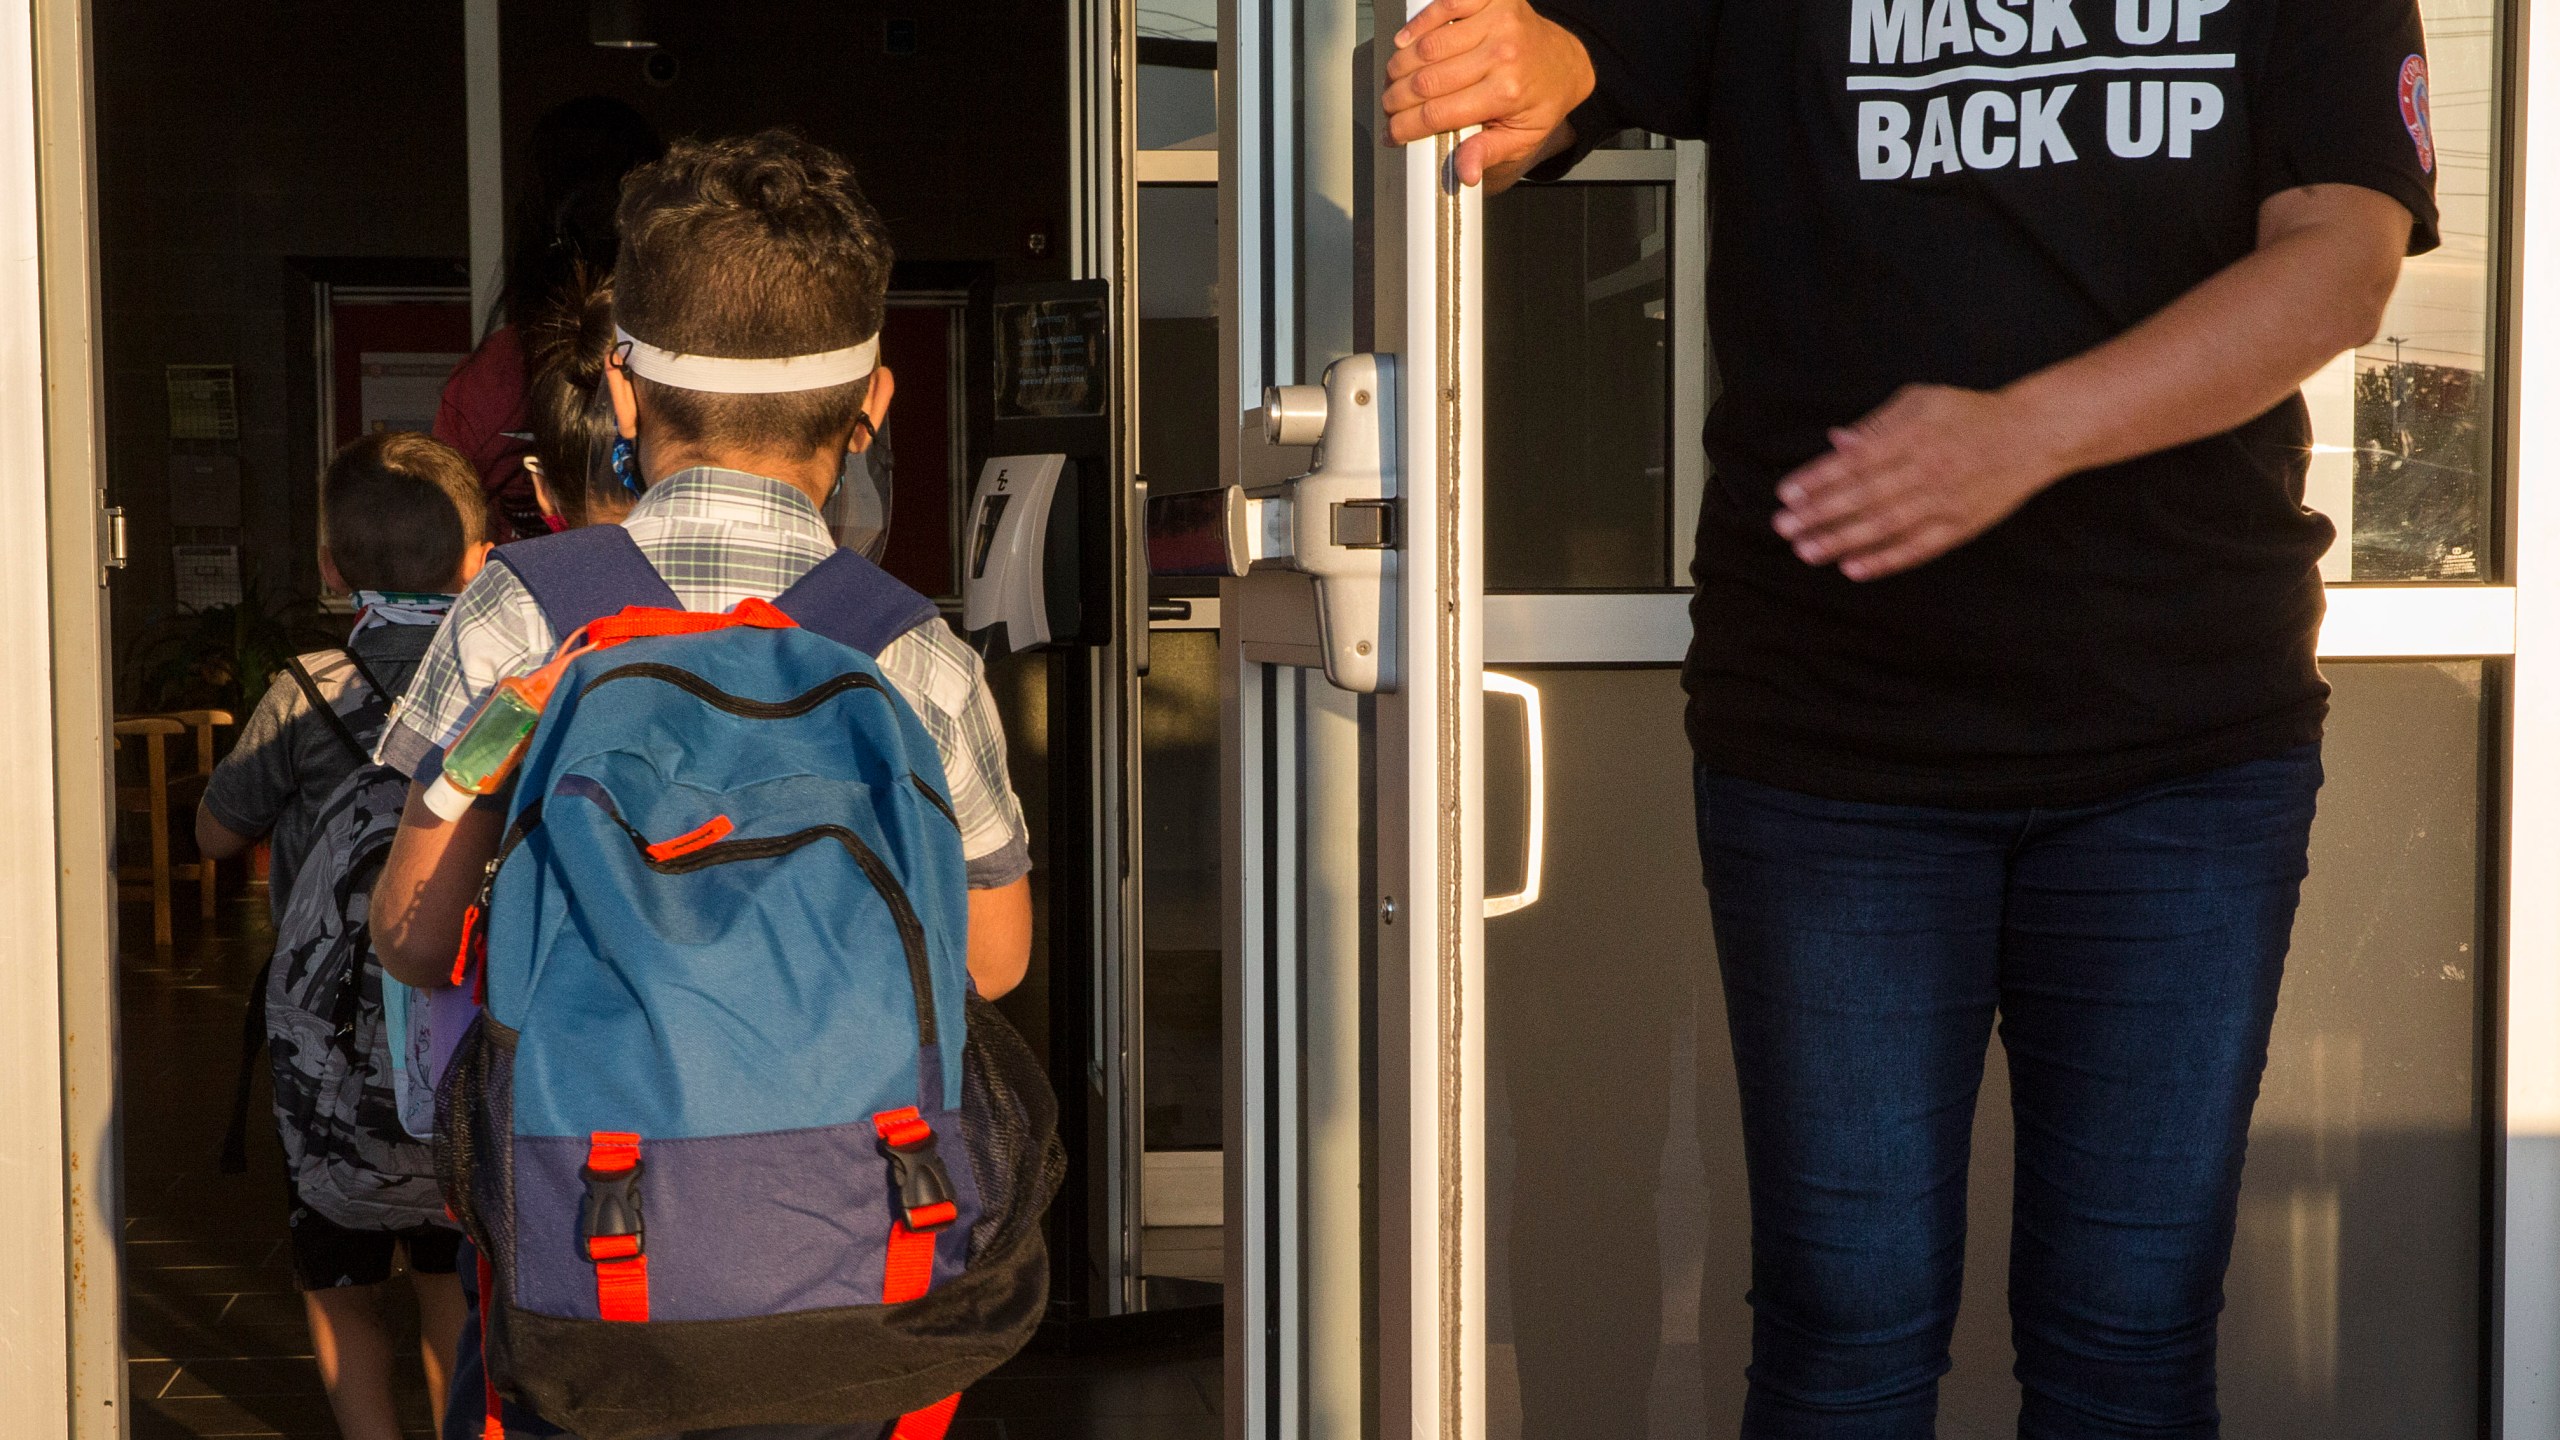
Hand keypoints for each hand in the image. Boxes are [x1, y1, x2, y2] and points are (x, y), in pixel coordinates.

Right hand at [1384, 0, 1595, 188]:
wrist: (1564, 62)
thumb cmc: (1539, 100)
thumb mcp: (1521, 138)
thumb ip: (1489, 153)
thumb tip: (1466, 172)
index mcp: (1507, 92)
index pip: (1439, 113)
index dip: (1406, 127)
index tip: (1392, 134)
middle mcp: (1502, 54)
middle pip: (1427, 80)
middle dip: (1397, 99)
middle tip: (1389, 108)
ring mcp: (1497, 21)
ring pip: (1428, 46)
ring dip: (1401, 65)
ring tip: (1395, 81)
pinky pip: (1443, 6)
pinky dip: (1418, 24)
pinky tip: (1406, 43)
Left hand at [1772, 386, 2063, 581]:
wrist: (2030, 435)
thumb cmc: (1967, 413)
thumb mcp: (1921, 402)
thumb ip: (1876, 425)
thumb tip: (1835, 442)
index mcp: (1912, 435)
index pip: (1856, 461)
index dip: (1819, 479)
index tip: (1787, 494)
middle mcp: (1926, 469)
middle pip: (1864, 496)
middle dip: (1820, 513)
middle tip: (1784, 527)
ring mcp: (1944, 501)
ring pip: (1886, 526)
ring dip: (1843, 541)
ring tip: (1807, 551)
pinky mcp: (1959, 526)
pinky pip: (1917, 548)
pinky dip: (1885, 560)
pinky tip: (1853, 569)